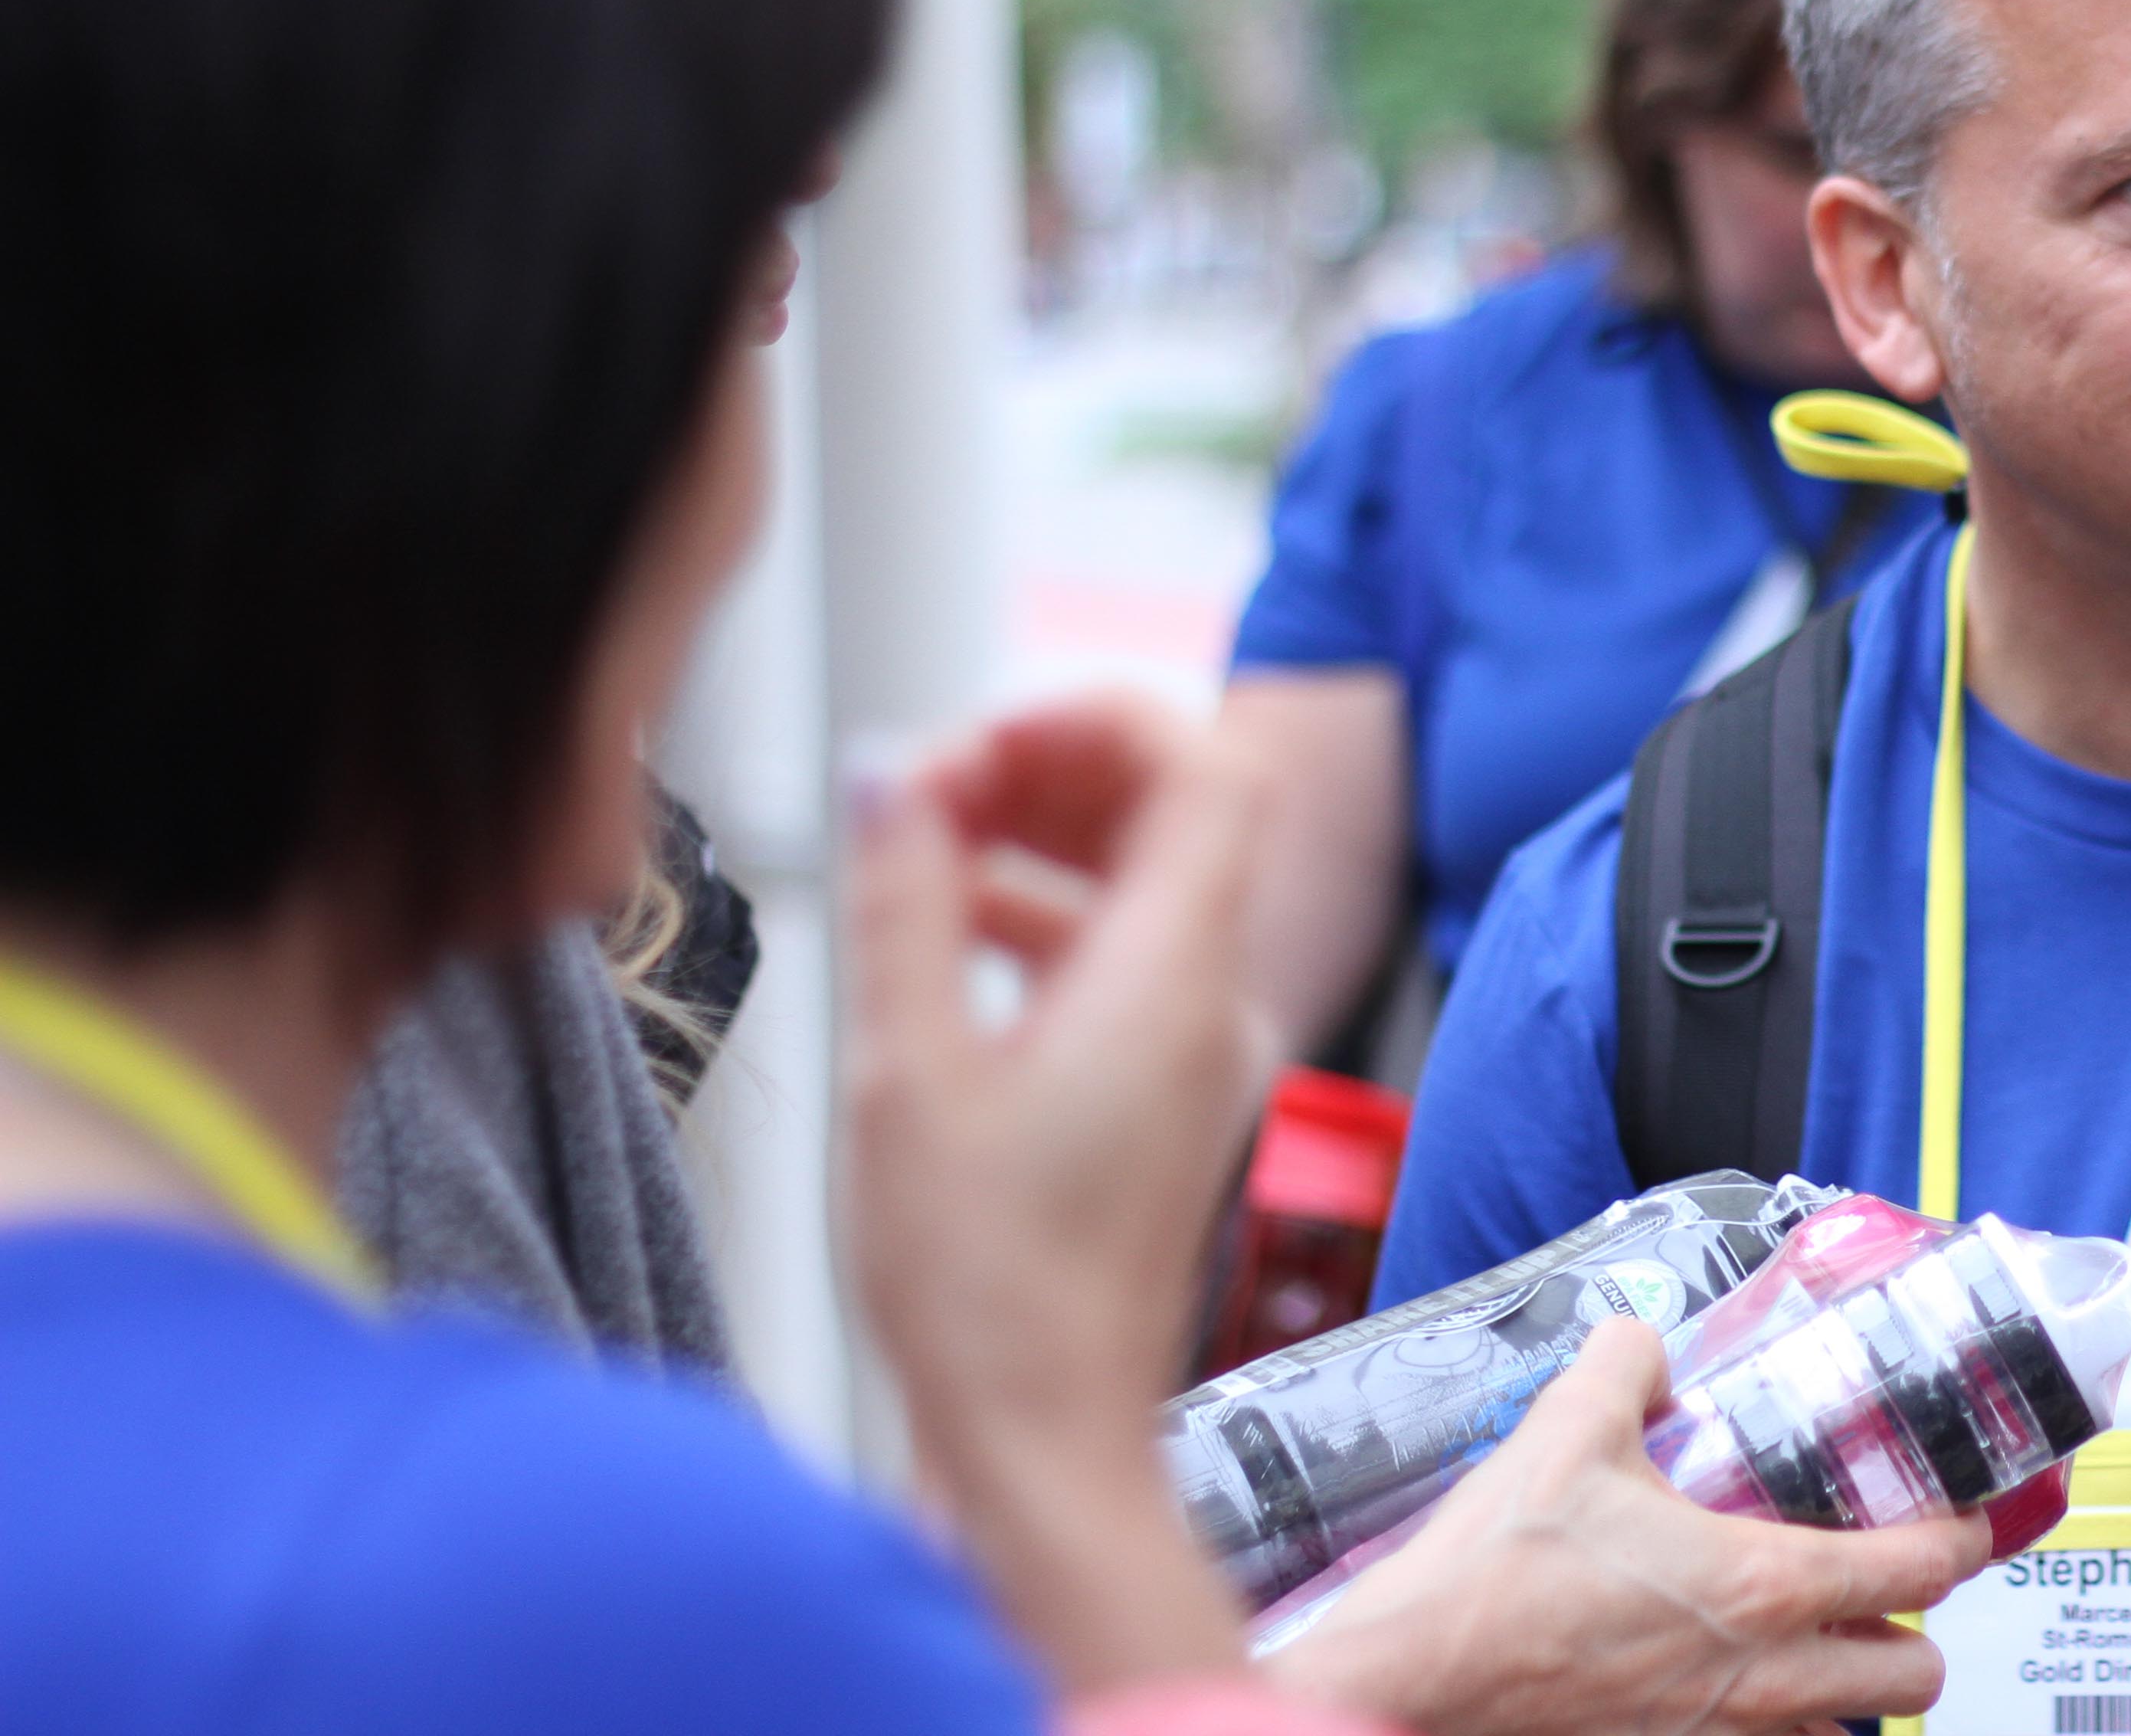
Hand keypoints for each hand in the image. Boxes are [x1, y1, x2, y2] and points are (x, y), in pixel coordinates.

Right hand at [844, 694, 1281, 1693]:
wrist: (1045, 1443)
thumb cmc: (986, 1293)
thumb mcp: (906, 1073)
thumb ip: (906, 904)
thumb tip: (893, 779)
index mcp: (1171, 978)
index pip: (1206, 765)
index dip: (1096, 716)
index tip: (980, 734)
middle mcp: (1207, 1001)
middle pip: (1172, 809)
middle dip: (1049, 769)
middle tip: (926, 793)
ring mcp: (1193, 1048)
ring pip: (1142, 880)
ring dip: (1037, 838)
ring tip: (917, 849)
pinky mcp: (1160, 1094)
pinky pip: (1121, 956)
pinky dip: (1042, 916)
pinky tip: (946, 936)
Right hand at [1280, 1318, 1992, 1735]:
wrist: (1413, 1678)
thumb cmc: (1496, 1569)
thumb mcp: (1568, 1427)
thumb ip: (1627, 1364)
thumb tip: (1643, 1340)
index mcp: (1763, 1585)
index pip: (1921, 1569)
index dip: (1963, 1536)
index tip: (1967, 1515)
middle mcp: (1763, 1679)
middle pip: (1915, 1678)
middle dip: (1918, 1633)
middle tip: (1889, 1584)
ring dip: (1847, 1690)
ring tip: (1816, 1640)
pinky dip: (1775, 1732)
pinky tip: (1737, 1688)